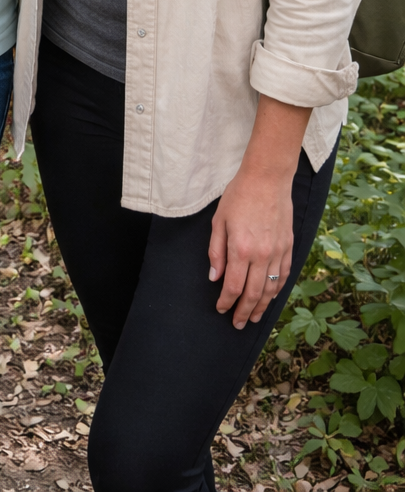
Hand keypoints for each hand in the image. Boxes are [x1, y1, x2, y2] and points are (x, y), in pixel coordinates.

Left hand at [209, 167, 293, 327]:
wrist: (267, 179)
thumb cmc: (238, 196)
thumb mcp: (219, 220)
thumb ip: (216, 251)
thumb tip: (214, 277)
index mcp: (241, 249)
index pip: (233, 286)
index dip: (226, 302)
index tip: (221, 309)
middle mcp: (261, 255)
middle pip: (253, 293)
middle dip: (244, 311)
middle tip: (238, 324)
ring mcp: (278, 252)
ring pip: (271, 288)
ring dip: (262, 306)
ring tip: (254, 317)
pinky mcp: (289, 247)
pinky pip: (283, 275)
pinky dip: (277, 290)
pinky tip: (271, 297)